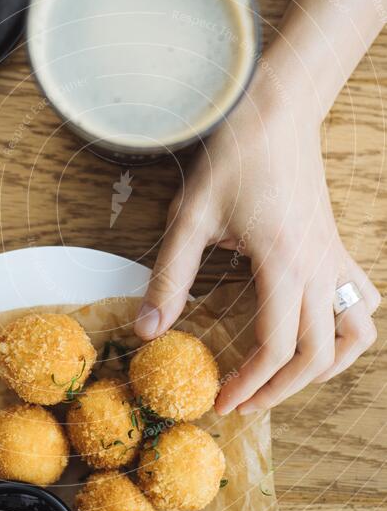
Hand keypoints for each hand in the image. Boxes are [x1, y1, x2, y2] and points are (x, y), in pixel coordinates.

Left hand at [134, 58, 379, 412]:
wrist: (278, 108)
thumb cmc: (235, 155)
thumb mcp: (191, 216)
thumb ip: (170, 276)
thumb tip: (147, 329)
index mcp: (284, 264)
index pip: (275, 347)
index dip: (248, 384)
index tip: (221, 400)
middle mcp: (319, 267)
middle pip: (317, 354)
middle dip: (282, 390)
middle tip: (246, 403)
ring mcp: (335, 257)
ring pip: (354, 334)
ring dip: (325, 367)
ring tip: (287, 379)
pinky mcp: (337, 245)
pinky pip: (362, 300)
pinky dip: (349, 330)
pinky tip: (318, 332)